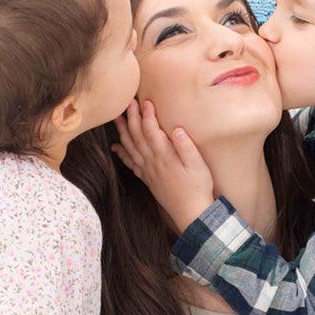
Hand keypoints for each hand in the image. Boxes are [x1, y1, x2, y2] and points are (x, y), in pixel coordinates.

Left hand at [113, 98, 215, 231]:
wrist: (191, 213)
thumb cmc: (198, 187)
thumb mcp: (198, 165)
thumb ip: (186, 146)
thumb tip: (176, 128)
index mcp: (165, 156)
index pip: (152, 131)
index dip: (148, 115)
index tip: (146, 101)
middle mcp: (153, 162)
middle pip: (138, 136)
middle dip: (132, 118)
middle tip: (127, 102)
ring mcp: (148, 171)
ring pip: (131, 148)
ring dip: (123, 131)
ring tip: (116, 118)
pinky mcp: (148, 179)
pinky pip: (131, 164)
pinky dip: (122, 154)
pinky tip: (115, 147)